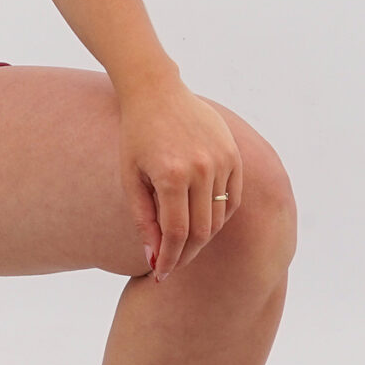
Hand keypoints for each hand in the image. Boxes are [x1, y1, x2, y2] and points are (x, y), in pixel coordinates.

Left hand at [117, 74, 242, 278]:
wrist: (156, 91)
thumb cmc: (136, 136)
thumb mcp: (131, 178)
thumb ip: (143, 219)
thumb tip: (154, 258)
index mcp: (171, 175)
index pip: (176, 233)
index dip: (170, 259)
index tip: (161, 274)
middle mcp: (200, 168)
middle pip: (202, 230)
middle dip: (186, 253)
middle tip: (173, 264)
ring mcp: (221, 160)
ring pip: (219, 218)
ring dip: (203, 236)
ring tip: (184, 242)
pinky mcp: (233, 154)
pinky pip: (233, 198)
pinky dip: (220, 215)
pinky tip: (203, 221)